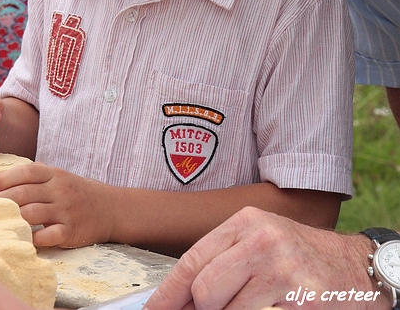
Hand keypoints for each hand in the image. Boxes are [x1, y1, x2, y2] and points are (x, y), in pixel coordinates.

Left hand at [0, 162, 114, 247]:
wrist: (110, 208)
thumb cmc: (77, 193)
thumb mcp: (60, 177)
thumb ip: (36, 177)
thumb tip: (0, 184)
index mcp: (56, 175)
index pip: (27, 172)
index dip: (7, 178)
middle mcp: (60, 190)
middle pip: (24, 193)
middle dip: (2, 201)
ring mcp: (65, 211)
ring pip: (31, 213)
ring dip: (13, 218)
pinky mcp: (70, 231)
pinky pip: (47, 236)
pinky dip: (32, 238)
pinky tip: (23, 239)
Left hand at [144, 207, 389, 309]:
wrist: (354, 267)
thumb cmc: (299, 256)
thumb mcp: (258, 243)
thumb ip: (221, 262)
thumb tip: (179, 298)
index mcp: (246, 222)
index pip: (192, 261)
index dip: (168, 293)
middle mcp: (263, 240)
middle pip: (205, 290)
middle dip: (207, 308)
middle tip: (227, 304)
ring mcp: (283, 270)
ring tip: (261, 301)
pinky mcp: (301, 298)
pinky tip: (276, 306)